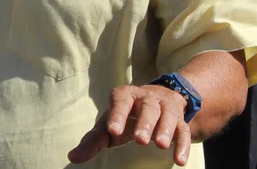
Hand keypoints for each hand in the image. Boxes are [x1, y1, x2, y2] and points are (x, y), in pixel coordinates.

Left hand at [68, 84, 191, 165]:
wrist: (156, 102)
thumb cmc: (126, 116)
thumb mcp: (108, 125)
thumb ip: (93, 141)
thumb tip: (73, 157)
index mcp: (125, 96)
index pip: (121, 102)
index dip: (117, 115)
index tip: (113, 131)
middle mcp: (147, 98)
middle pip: (147, 107)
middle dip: (144, 122)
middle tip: (140, 140)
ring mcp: (165, 108)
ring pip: (168, 115)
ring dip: (165, 129)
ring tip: (160, 145)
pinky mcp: (180, 121)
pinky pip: (184, 130)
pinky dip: (183, 144)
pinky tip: (179, 160)